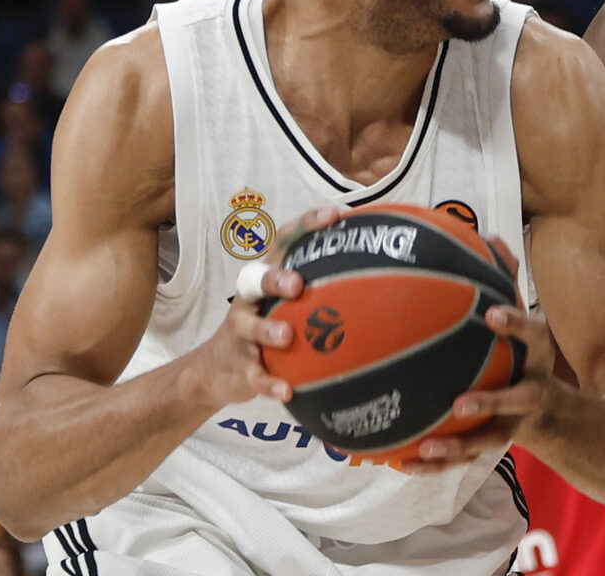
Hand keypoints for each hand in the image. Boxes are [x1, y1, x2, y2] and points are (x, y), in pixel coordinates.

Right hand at [179, 204, 347, 408]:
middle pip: (257, 279)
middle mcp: (250, 300)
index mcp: (266, 278)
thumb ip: (323, 287)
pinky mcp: (239, 366)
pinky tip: (287, 390)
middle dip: (276, 278)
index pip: (283, 242)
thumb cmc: (268, 326)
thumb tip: (387, 276)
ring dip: (267, 330)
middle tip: (297, 283)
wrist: (217, 370)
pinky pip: (254, 375)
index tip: (335, 214)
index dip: (306, 225)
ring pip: (248, 326)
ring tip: (287, 336)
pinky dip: (269, 383)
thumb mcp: (287, 304)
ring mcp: (241, 333)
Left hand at [398, 238, 557, 473]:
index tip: (492, 313)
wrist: (552, 412)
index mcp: (538, 355)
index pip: (535, 337)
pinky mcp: (493, 444)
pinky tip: (402, 461)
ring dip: (460, 446)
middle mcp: (532, 391)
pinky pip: (463, 459)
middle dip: (491, 402)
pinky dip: (434, 463)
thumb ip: (506, 280)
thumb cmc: (523, 353)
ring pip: (490, 440)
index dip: (517, 326)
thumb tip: (490, 237)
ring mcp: (514, 424)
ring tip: (428, 445)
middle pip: (519, 400)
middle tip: (460, 402)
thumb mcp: (521, 320)